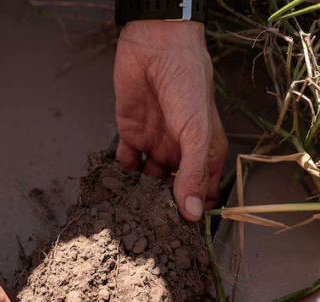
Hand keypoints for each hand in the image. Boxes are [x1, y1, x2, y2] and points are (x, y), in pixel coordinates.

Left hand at [114, 21, 227, 221]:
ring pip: (148, 182)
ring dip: (140, 198)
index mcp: (206, 153)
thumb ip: (193, 174)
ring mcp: (155, 145)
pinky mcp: (130, 135)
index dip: (196, 213)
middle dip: (164, 211)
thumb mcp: (197, 133)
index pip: (203, 193)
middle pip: (173, 192)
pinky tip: (113, 194)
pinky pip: (123, 164)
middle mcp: (181, 153)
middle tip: (153, 234)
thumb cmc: (188, 82)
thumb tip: (192, 214)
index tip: (184, 237)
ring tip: (131, 219)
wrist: (156, 46)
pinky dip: (119, 178)